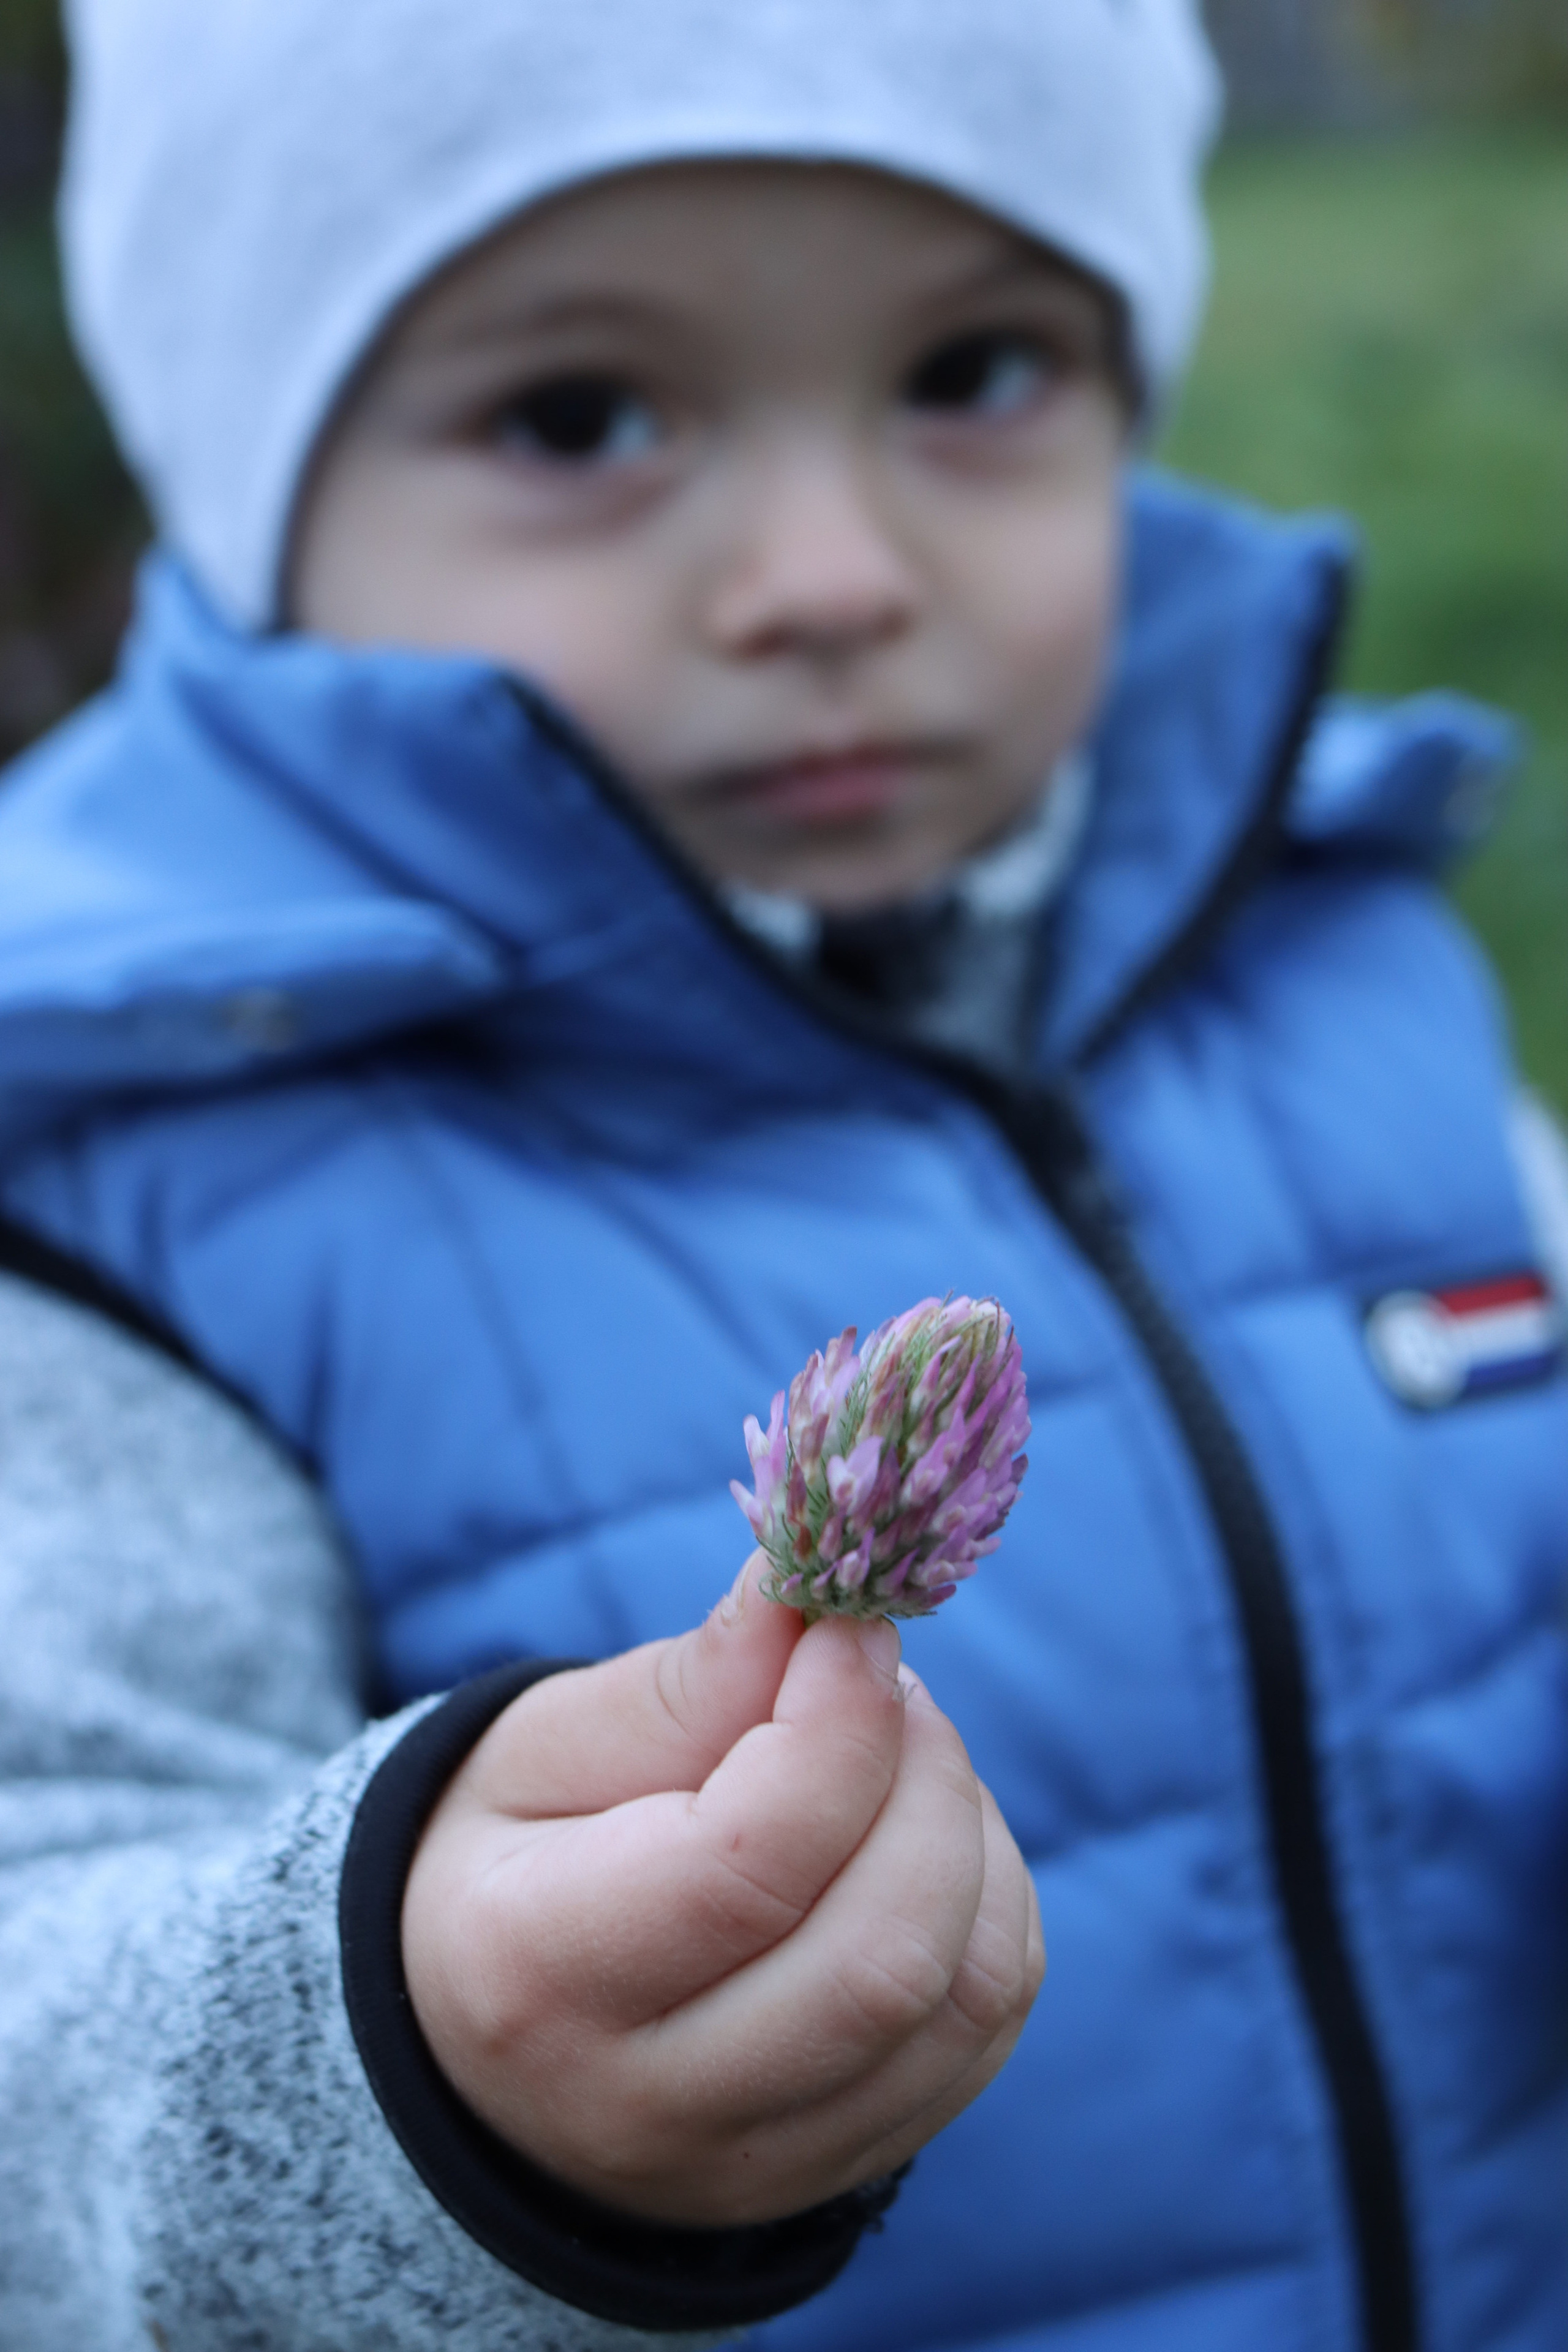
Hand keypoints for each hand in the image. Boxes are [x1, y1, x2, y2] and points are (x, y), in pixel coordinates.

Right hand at [401, 1552, 1043, 2228]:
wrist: (480, 2045)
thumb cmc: (517, 1858)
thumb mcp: (544, 1749)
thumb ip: (688, 1682)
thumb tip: (810, 1586)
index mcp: (538, 1978)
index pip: (747, 1866)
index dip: (836, 1725)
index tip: (849, 1626)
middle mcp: (653, 2106)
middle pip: (881, 1954)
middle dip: (922, 1777)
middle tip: (885, 1682)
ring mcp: (762, 2165)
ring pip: (961, 1996)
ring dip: (968, 1835)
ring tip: (899, 1753)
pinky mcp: (847, 2171)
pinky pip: (986, 2027)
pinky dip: (989, 1902)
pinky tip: (919, 1837)